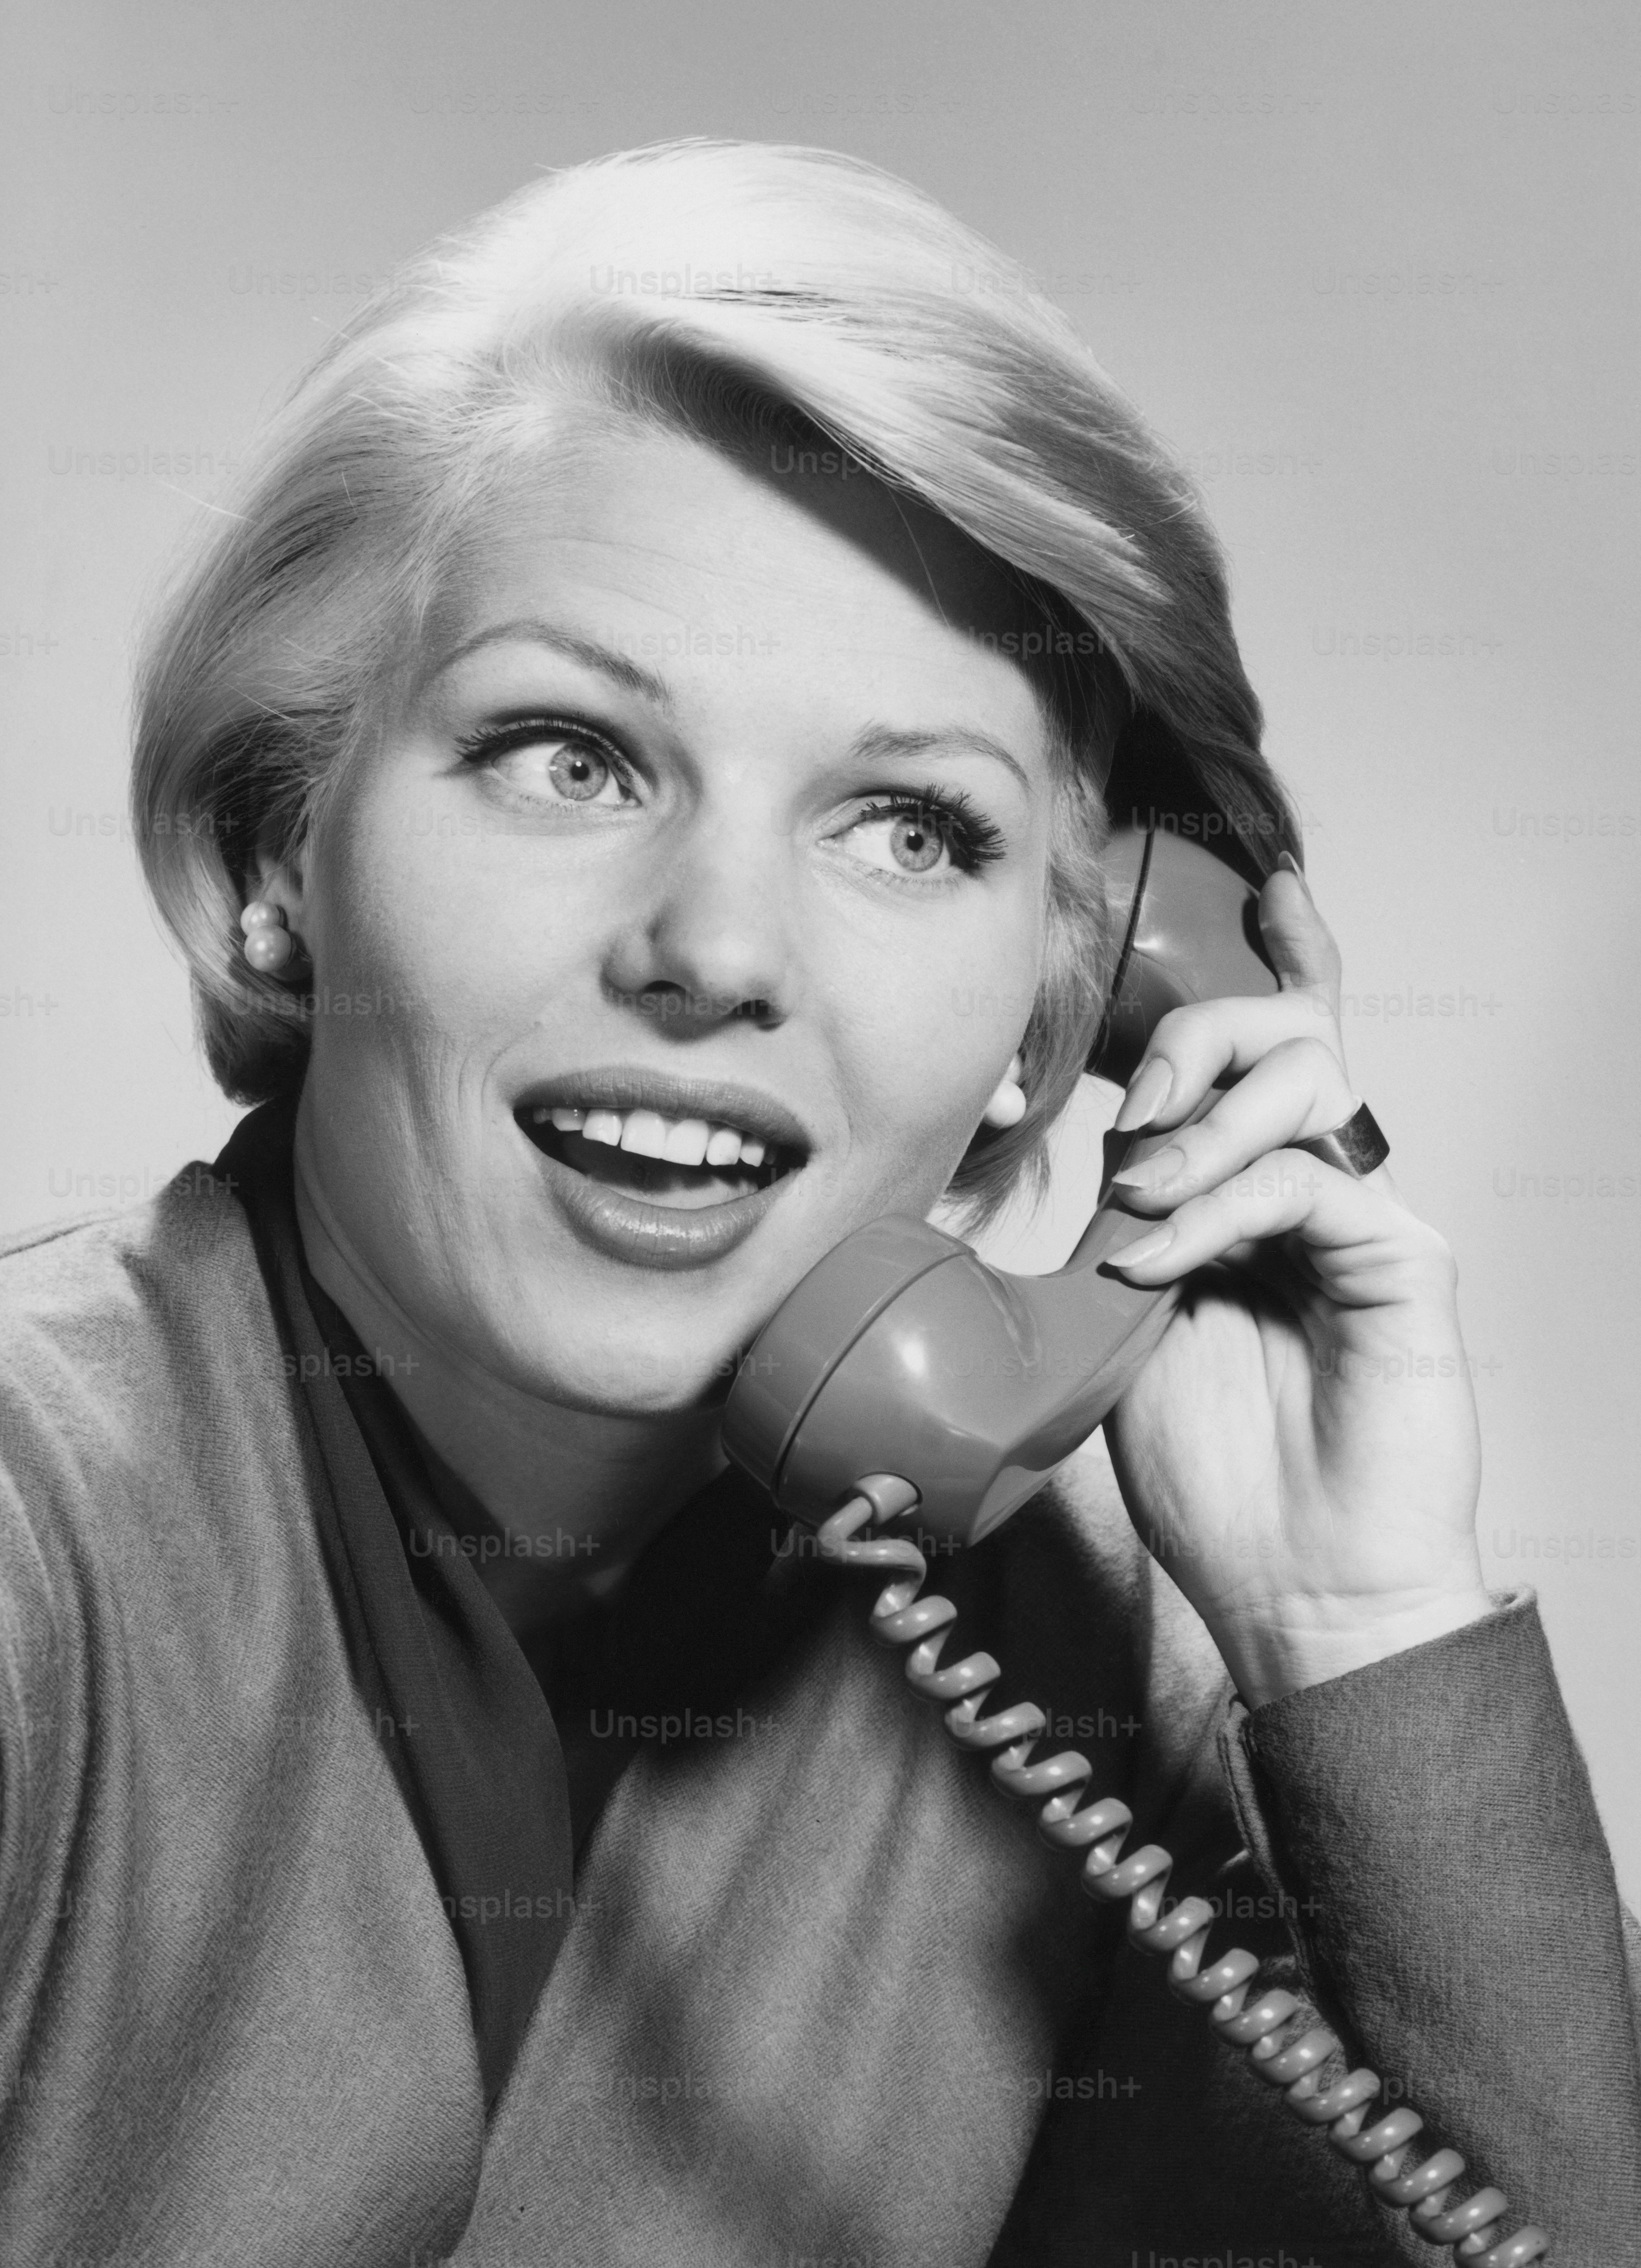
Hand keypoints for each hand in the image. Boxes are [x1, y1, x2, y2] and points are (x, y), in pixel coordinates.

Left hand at [1100, 861, 1491, 1707]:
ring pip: (1307, 1075)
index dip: (1271, 958)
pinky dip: (1218, 1202)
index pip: (1272, 1048)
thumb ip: (1113, 1231)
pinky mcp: (1403, 1259)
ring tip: (1142, 1205)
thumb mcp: (1119, 1328)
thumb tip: (1067, 1160)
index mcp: (1256, 1191)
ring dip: (1201, 1123)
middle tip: (1132, 1115)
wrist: (1293, 1587)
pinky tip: (1161, 1257)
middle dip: (1193, 1037)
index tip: (1263, 883)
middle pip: (1286, 1027)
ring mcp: (1367, 1216)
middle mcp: (1319, 1185)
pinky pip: (1308, 1175)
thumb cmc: (1215, 1470)